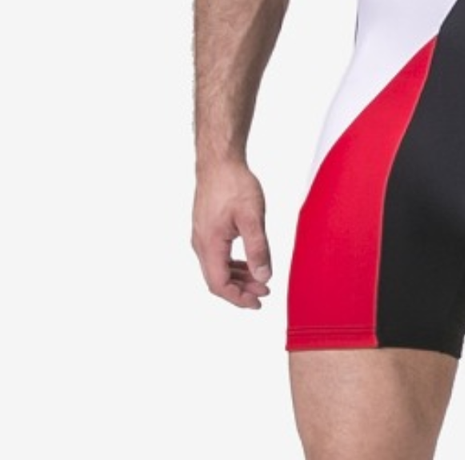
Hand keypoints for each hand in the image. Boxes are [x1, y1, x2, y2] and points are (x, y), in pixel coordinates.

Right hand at [192, 160, 272, 308]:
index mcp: (210, 244)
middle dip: (241, 290)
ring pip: (217, 267)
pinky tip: (248, 262)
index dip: (238, 298)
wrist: (219, 161)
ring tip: (260, 280)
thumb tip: (263, 276)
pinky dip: (232, 264)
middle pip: (217, 279)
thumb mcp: (252, 217)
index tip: (258, 302)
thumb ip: (258, 248)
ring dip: (238, 277)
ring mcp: (201, 235)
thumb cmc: (234, 184)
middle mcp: (201, 244)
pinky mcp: (206, 228)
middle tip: (264, 292)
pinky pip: (217, 255)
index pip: (219, 285)